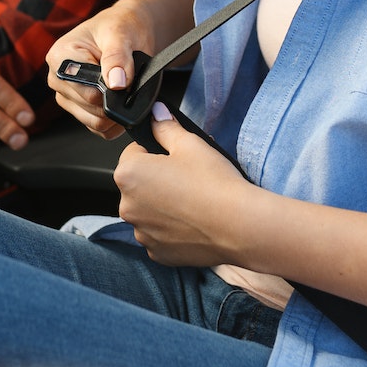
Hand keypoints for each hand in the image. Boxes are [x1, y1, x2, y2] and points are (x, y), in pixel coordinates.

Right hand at [47, 0, 196, 138]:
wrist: (128, 32)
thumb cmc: (120, 26)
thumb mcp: (121, 33)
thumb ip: (117, 56)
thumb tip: (116, 84)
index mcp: (60, 57)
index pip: (84, 88)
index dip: (109, 88)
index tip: (123, 75)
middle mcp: (58, 79)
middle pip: (90, 107)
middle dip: (115, 98)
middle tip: (128, 78)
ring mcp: (68, 98)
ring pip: (95, 121)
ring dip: (116, 111)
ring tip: (125, 87)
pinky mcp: (80, 111)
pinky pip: (100, 129)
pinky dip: (116, 121)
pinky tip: (122, 101)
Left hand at [114, 105, 256, 265]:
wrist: (239, 226)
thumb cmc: (214, 183)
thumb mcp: (190, 144)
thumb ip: (166, 127)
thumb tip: (156, 114)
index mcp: (128, 174)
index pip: (132, 154)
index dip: (155, 152)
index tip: (174, 158)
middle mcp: (127, 206)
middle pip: (138, 185)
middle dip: (156, 180)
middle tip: (187, 179)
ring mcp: (142, 232)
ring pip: (148, 211)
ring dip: (162, 206)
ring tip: (192, 202)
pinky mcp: (157, 252)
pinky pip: (159, 234)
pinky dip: (171, 229)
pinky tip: (193, 222)